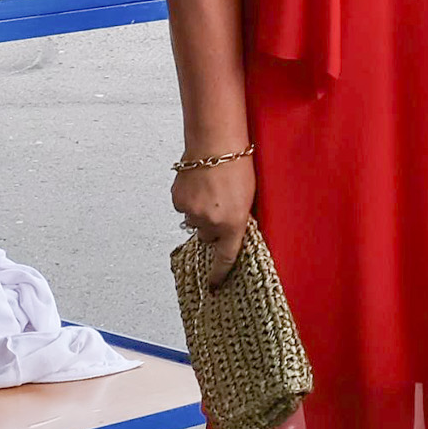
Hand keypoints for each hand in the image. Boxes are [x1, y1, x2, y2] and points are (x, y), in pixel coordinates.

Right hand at [172, 155, 256, 283]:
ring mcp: (192, 212)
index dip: (219, 275)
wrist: (215, 142)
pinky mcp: (178, 199)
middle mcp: (210, 223)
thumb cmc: (238, 165)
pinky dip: (189, 200)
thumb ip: (239, 218)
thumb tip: (231, 229)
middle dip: (212, 227)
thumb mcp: (249, 197)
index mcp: (232, 224)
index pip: (225, 258)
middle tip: (218, 206)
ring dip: (200, 212)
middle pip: (208, 237)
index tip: (214, 286)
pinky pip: (183, 207)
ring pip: (194, 221)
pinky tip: (198, 184)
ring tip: (209, 189)